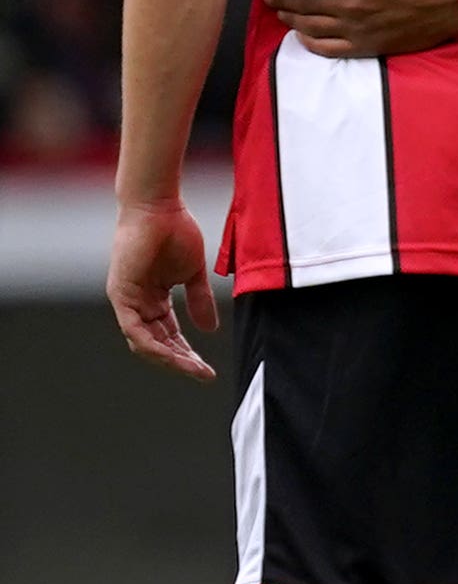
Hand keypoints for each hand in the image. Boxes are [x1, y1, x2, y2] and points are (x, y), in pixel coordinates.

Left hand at [107, 195, 218, 381]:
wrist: (159, 208)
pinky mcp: (121, 294)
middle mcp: (137, 303)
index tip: (207, 369)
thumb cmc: (175, 232)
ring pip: (144, 341)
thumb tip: (209, 330)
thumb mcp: (193, 273)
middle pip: (157, 342)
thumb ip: (199, 301)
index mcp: (153, 298)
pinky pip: (134, 328)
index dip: (187, 353)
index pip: (168, 334)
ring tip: (194, 369)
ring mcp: (127, 299)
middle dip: (181, 361)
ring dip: (169, 358)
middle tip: (203, 375)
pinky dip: (152, 344)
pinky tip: (172, 355)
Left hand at [261, 0, 457, 59]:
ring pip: (310, 26)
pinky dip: (309, 42)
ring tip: (282, 11)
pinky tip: (302, 35)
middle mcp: (348, 8)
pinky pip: (328, 49)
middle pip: (302, 4)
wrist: (452, 0)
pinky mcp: (366, 46)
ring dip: (290, 18)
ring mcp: (356, 30)